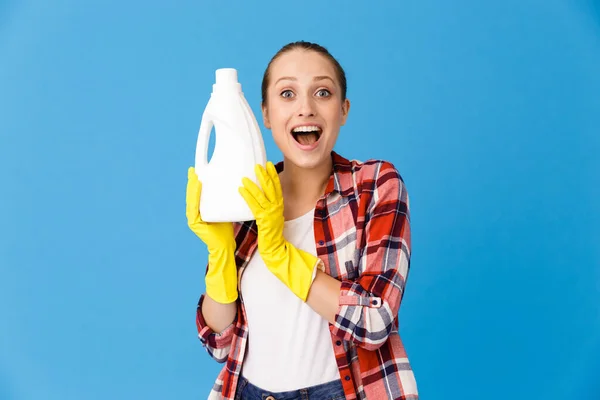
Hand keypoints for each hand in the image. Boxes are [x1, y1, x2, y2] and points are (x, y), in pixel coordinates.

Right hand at [186, 167, 237, 302]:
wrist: (225, 247)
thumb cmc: (226, 230)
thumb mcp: (224, 212)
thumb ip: (224, 202)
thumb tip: (234, 186)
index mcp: (199, 211)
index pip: (196, 194)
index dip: (195, 182)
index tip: (196, 169)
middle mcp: (193, 214)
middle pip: (191, 195)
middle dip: (191, 181)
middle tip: (193, 169)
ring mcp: (192, 219)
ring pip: (191, 199)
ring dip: (191, 187)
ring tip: (195, 175)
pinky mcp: (195, 223)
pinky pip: (194, 207)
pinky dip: (195, 196)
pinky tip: (198, 187)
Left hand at [238, 162, 321, 300]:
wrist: (275, 249)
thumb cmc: (271, 234)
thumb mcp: (271, 216)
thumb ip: (267, 205)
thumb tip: (258, 195)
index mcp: (279, 205)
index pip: (277, 186)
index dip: (272, 174)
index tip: (267, 164)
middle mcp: (277, 207)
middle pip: (271, 187)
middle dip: (264, 175)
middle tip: (257, 165)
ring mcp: (272, 214)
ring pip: (262, 195)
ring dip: (253, 184)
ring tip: (245, 176)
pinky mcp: (265, 220)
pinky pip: (255, 206)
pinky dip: (248, 196)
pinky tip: (241, 190)